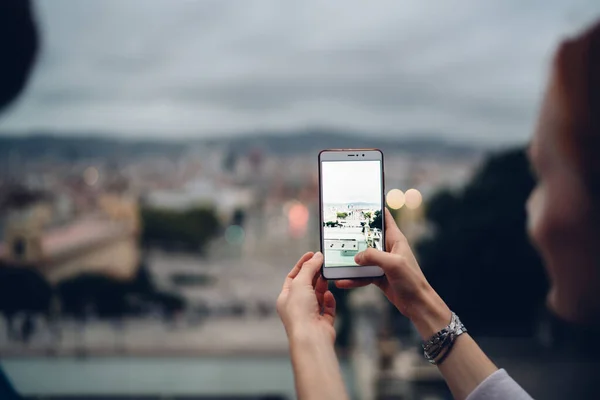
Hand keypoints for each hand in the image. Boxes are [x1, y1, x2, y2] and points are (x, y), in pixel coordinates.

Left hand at [277, 251, 336, 344]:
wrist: (310, 338)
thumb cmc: (300, 313)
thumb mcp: (300, 283)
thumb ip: (309, 268)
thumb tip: (317, 256)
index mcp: (285, 298)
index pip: (293, 277)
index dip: (302, 264)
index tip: (312, 254)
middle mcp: (296, 307)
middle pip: (306, 285)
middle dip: (314, 274)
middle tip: (323, 263)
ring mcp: (310, 315)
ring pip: (318, 296)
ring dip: (322, 286)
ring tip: (328, 275)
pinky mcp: (323, 322)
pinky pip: (328, 308)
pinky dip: (329, 301)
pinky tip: (329, 295)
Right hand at [335, 209, 450, 338]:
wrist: (418, 304)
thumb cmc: (411, 280)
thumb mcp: (392, 264)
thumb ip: (373, 256)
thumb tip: (356, 257)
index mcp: (395, 239)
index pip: (384, 218)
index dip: (373, 209)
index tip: (359, 203)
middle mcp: (388, 248)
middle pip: (368, 236)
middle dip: (354, 234)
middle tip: (338, 229)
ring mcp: (382, 263)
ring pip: (362, 256)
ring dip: (350, 258)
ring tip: (335, 257)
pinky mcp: (378, 276)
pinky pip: (362, 274)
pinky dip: (352, 278)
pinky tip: (342, 281)